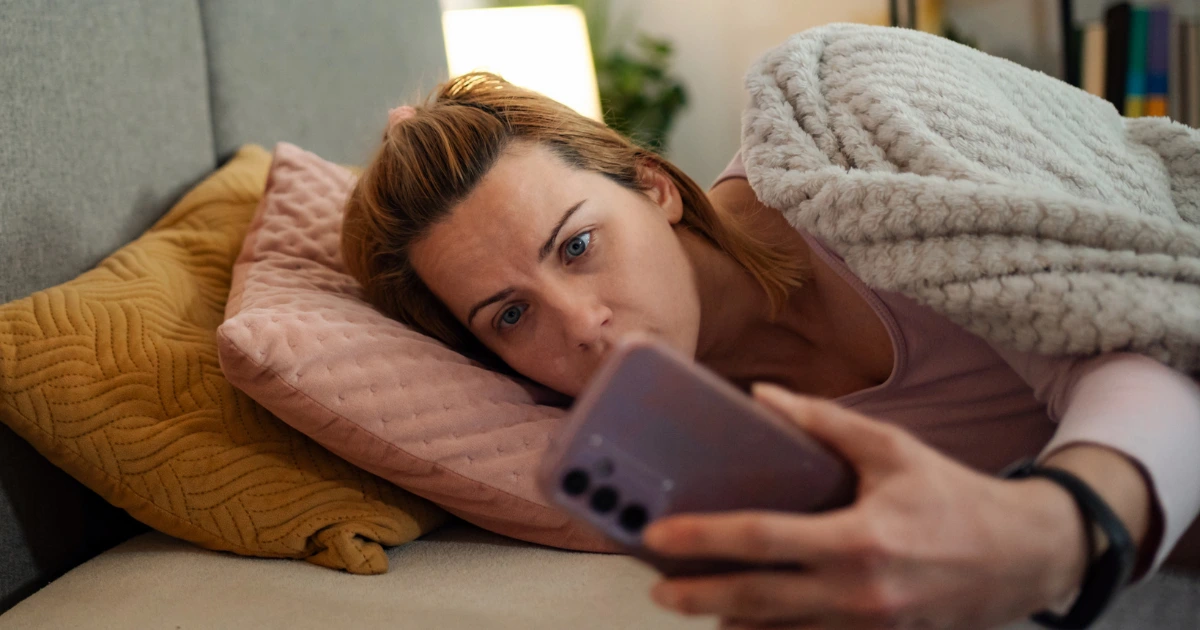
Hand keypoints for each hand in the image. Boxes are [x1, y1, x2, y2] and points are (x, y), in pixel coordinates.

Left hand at [641, 384, 1089, 629]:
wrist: (1024, 557)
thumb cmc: (954, 496)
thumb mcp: (892, 449)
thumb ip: (823, 422)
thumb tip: (763, 397)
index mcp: (858, 539)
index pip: (762, 538)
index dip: (704, 538)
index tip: (659, 534)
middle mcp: (858, 592)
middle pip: (757, 601)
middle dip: (699, 597)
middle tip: (657, 586)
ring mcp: (867, 627)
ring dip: (729, 619)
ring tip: (692, 603)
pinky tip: (744, 622)